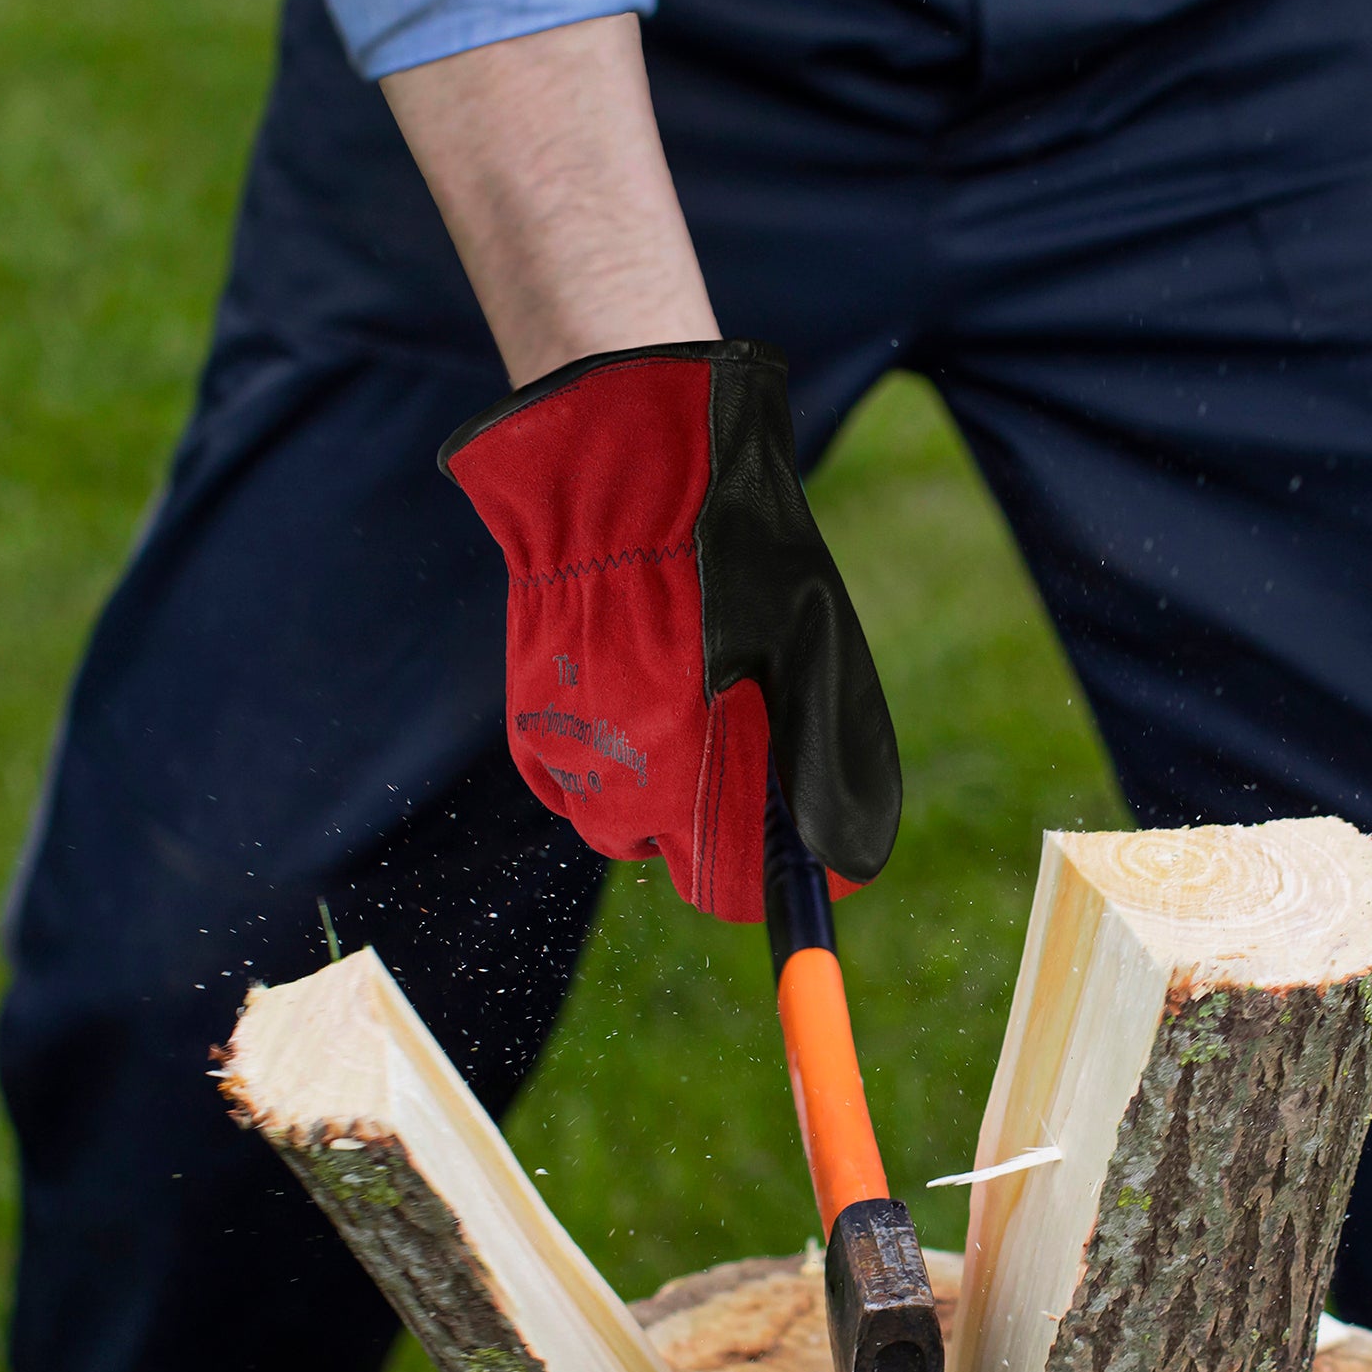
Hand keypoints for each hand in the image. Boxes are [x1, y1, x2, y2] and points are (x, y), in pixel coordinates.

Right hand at [441, 340, 900, 920]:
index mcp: (701, 786)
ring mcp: (571, 766)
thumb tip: (839, 854)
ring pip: (627, 821)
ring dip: (658, 785)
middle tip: (736, 734)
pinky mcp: (532, 735)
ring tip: (680, 693)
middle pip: (680, 860)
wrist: (619, 480)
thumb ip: (817, 764)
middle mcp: (627, 796)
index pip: (737, 891)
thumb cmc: (733, 562)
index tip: (795, 858)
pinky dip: (608, 754)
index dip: (772, 881)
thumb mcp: (809, 654)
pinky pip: (579, 780)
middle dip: (713, 823)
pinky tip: (630, 684)